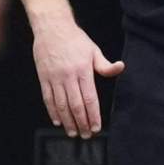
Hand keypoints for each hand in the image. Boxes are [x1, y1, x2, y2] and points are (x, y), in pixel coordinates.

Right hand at [31, 18, 123, 138]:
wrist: (52, 29)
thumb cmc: (76, 40)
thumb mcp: (94, 50)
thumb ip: (105, 64)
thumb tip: (120, 68)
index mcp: (83, 70)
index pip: (90, 98)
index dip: (93, 115)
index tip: (97, 127)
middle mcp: (68, 76)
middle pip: (76, 105)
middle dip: (82, 123)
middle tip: (87, 135)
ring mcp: (54, 78)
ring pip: (61, 105)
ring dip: (67, 121)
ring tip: (73, 133)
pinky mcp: (43, 78)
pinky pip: (48, 99)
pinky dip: (52, 112)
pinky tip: (57, 121)